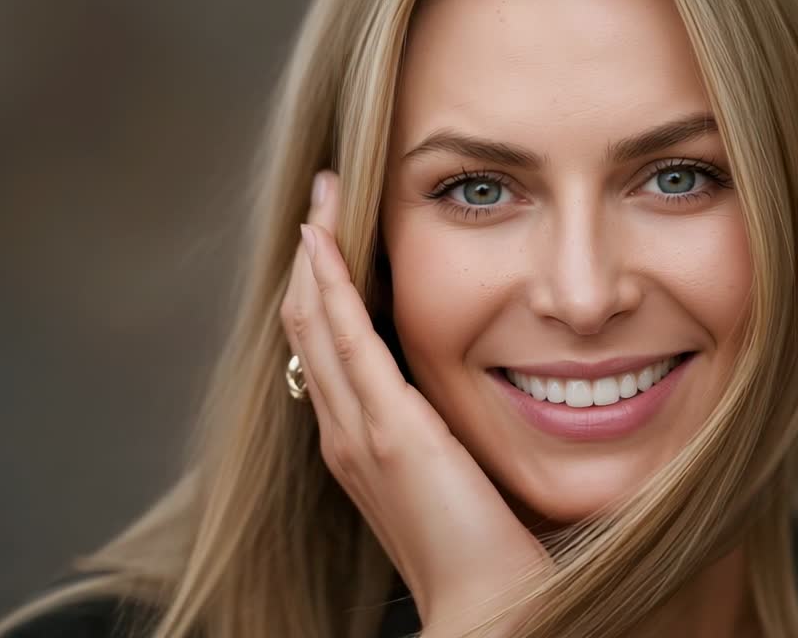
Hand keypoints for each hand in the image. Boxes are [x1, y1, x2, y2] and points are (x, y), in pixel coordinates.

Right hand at [280, 171, 550, 635]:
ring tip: (321, 202)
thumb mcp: (458, 477)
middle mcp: (344, 433)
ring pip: (316, 325)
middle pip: (309, 328)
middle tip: (319, 201)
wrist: (488, 609)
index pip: (329, 349)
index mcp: (360, 443)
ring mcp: (357, 431)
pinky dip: (330, 287)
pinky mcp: (386, 430)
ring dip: (315, 258)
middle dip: (311, 261)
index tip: (333, 236)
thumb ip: (446, 435)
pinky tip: (324, 243)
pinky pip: (346, 340)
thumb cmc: (486, 551)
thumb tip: (466, 398)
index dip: (324, 290)